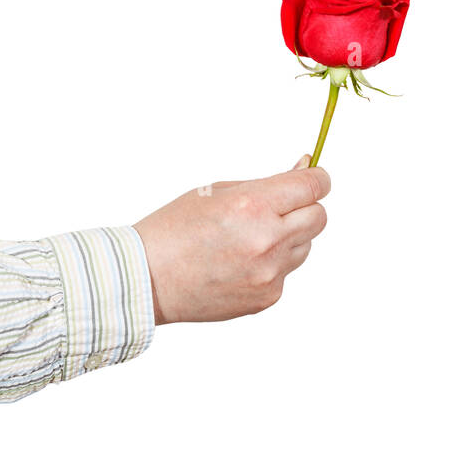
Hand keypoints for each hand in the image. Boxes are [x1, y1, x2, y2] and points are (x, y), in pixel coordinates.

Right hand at [133, 158, 329, 323]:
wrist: (149, 280)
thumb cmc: (175, 231)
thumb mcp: (216, 192)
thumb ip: (265, 184)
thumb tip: (305, 170)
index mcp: (252, 205)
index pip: (312, 187)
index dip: (317, 178)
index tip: (314, 176)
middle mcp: (267, 241)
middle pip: (319, 218)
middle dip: (306, 207)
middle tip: (283, 206)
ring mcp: (270, 274)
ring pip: (304, 247)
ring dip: (289, 238)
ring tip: (250, 239)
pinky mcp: (268, 297)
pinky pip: (286, 273)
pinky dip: (272, 265)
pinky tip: (241, 263)